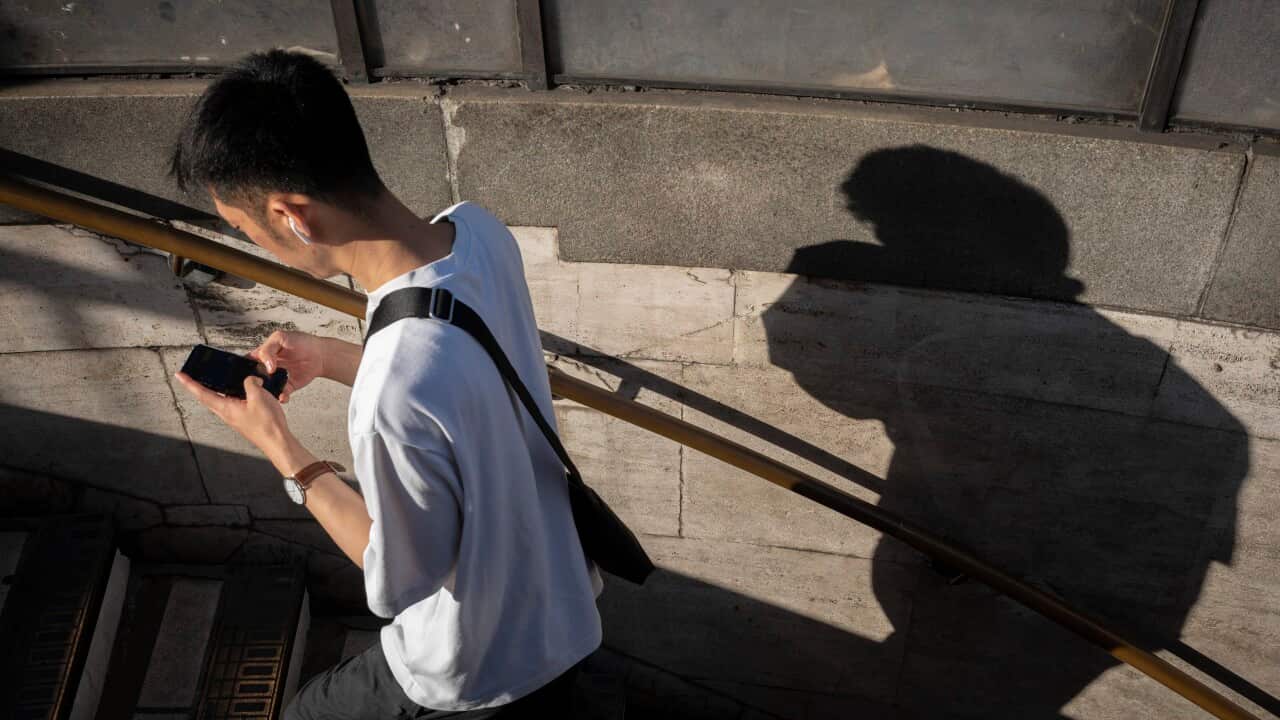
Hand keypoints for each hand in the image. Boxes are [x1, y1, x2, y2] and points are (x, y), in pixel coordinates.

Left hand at [175, 371, 296, 466]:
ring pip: (222, 399)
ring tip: (218, 379)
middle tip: (193, 376)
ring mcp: (235, 416)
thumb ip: (251, 383)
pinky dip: (234, 393)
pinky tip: (243, 389)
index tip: (180, 375)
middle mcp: (227, 413)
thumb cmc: (267, 425)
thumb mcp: (258, 397)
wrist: (277, 442)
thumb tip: (250, 379)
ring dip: (218, 389)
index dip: (190, 383)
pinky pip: (235, 402)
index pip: (202, 393)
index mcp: (226, 408)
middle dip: (200, 386)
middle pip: (208, 397)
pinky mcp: (244, 418)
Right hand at [248, 330, 327, 403]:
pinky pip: (282, 394)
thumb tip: (267, 366)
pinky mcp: (288, 385)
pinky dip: (282, 397)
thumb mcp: (280, 338)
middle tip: (254, 386)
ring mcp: (278, 378)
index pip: (247, 362)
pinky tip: (283, 396)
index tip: (243, 374)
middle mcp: (268, 367)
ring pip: (267, 388)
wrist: (320, 353)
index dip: (243, 368)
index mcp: (262, 355)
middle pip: (254, 378)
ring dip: (266, 392)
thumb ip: (268, 349)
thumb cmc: (301, 342)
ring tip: (266, 394)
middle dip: (253, 384)